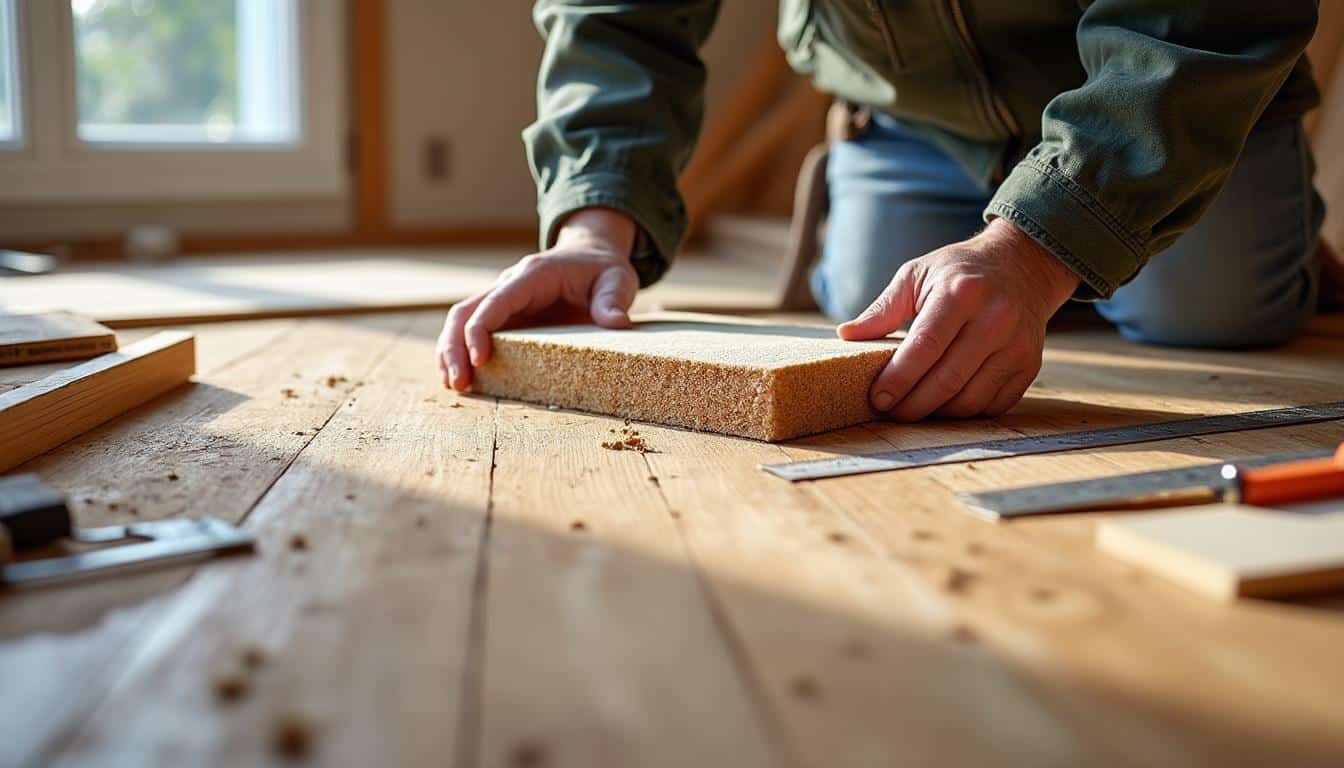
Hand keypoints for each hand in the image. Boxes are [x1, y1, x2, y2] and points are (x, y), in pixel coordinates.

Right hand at [436, 207, 637, 390]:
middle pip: (465, 311)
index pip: (497, 300)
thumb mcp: (617, 280)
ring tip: (454, 386)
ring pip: (462, 321)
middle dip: (454, 346)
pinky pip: (473, 330)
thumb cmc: (602, 270)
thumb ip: (613, 300)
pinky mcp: (505, 316)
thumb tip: (617, 324)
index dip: (481, 328)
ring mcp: (504, 300)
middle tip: (457, 383)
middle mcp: (509, 285)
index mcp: (533, 275)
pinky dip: (462, 352)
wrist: (591, 256)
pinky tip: (464, 378)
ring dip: (451, 352)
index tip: (479, 358)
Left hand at [837, 218, 1078, 419]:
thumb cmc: (959, 272)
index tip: (877, 398)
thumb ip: (883, 308)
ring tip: (914, 406)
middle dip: (911, 404)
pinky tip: (945, 402)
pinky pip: (992, 405)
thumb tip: (847, 335)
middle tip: (889, 410)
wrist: (1023, 266)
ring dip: (936, 412)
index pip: (925, 347)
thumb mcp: (917, 274)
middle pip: (947, 380)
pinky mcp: (1029, 365)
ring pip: (969, 399)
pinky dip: (964, 412)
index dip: (898, 378)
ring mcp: (1017, 345)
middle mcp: (995, 319)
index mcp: (962, 293)